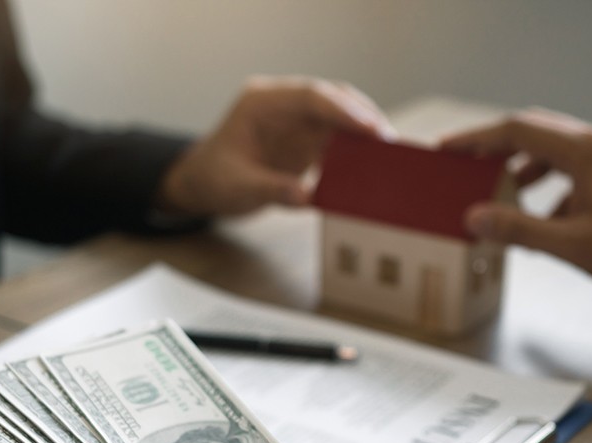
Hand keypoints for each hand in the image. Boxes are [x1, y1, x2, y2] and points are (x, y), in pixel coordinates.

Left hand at [158, 75, 394, 215]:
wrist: (202, 186)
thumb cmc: (213, 180)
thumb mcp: (237, 188)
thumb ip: (272, 190)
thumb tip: (309, 197)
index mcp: (261, 103)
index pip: (309, 97)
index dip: (342, 110)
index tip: (370, 126)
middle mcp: (283, 105)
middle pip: (331, 100)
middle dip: (362, 118)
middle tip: (389, 142)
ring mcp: (296, 121)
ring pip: (339, 118)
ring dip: (363, 135)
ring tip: (388, 156)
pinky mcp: (304, 139)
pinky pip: (336, 140)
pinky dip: (354, 152)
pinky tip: (371, 167)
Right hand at [440, 109, 591, 290]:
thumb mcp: (572, 244)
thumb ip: (519, 230)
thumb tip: (476, 220)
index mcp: (583, 152)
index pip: (516, 130)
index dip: (476, 138)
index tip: (448, 149)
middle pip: (533, 134)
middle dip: (494, 150)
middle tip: (465, 165)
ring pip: (552, 154)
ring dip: (521, 171)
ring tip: (500, 196)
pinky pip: (571, 172)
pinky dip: (548, 191)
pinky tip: (544, 223)